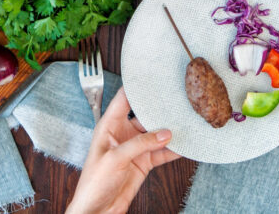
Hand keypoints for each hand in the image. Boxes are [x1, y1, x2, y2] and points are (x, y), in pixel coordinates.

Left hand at [67, 88, 178, 213]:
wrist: (96, 211)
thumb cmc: (93, 184)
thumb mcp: (115, 158)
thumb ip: (140, 144)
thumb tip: (164, 133)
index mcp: (109, 126)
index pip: (124, 98)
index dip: (137, 87)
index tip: (153, 77)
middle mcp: (123, 134)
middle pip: (145, 115)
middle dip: (160, 110)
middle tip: (177, 101)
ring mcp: (134, 148)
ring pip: (156, 134)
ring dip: (170, 131)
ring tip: (185, 123)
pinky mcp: (143, 163)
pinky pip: (162, 153)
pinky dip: (173, 150)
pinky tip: (184, 146)